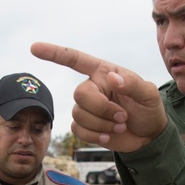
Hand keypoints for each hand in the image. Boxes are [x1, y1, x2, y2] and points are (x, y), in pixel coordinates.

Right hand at [30, 42, 168, 151]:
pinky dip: (95, 135)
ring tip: (121, 125)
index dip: (54, 53)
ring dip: (102, 124)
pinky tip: (109, 135)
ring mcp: (87, 108)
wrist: (149, 135)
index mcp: (103, 72)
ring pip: (79, 115)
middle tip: (123, 117)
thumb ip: (133, 84)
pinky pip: (78, 130)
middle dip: (102, 109)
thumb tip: (112, 78)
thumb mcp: (149, 94)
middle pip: (79, 95)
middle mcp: (92, 88)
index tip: (35, 48)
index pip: (76, 59)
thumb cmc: (149, 109)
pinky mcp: (85, 127)